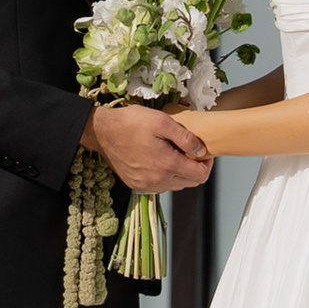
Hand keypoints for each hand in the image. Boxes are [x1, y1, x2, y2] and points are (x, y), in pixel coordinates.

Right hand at [88, 103, 211, 193]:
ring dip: (180, 173)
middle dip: (194, 168)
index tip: (203, 153)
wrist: (101, 132)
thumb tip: (201, 152)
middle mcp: (157, 180)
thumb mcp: (162, 121)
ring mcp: (146, 185)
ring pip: (175, 185)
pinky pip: (159, 186)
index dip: (207, 165)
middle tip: (189, 151)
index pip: (200, 176)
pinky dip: (165, 176)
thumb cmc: (130, 123)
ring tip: (173, 154)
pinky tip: (159, 160)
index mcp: (167, 164)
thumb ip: (186, 138)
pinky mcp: (136, 185)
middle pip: (190, 182)